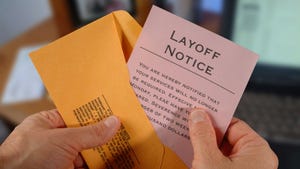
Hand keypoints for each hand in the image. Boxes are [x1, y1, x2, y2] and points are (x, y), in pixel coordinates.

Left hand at [0, 109, 120, 168]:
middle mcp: (55, 141)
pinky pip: (88, 165)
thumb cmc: (25, 159)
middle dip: (103, 132)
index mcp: (48, 124)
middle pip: (85, 133)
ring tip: (124, 141)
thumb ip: (90, 132)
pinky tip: (114, 159)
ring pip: (88, 151)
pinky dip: (100, 163)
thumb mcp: (63, 140)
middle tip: (124, 126)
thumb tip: (112, 123)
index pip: (76, 114)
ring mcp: (61, 158)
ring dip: (104, 148)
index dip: (94, 112)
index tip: (112, 110)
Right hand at [189, 109, 277, 168]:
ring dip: (204, 148)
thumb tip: (198, 116)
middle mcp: (255, 161)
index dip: (213, 118)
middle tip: (188, 127)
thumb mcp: (209, 161)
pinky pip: (220, 163)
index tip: (197, 113)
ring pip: (221, 152)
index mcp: (258, 151)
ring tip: (188, 143)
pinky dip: (207, 160)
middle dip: (206, 134)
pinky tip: (194, 159)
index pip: (234, 124)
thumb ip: (202, 135)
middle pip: (226, 138)